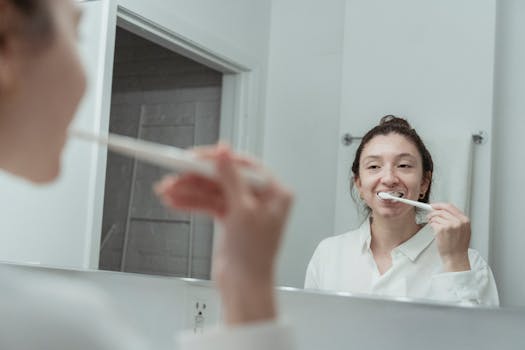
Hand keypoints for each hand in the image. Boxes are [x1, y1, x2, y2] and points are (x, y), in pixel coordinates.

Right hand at [154, 144, 292, 324]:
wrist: (244, 287)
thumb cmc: (255, 256)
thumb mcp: (243, 210)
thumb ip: (231, 178)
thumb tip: (224, 152)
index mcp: (274, 193)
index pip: (243, 165)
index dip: (218, 159)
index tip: (196, 157)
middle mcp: (260, 198)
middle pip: (224, 177)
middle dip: (197, 178)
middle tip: (175, 173)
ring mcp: (244, 208)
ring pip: (212, 191)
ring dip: (189, 190)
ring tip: (168, 190)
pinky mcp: (230, 219)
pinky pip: (208, 204)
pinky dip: (192, 203)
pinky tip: (175, 201)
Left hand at [427, 203, 470, 271]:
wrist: (456, 257)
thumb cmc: (458, 246)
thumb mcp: (464, 230)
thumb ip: (457, 220)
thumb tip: (444, 211)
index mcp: (465, 220)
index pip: (450, 206)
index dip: (440, 205)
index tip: (434, 206)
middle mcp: (458, 222)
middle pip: (442, 210)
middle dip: (433, 212)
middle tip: (429, 215)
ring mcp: (450, 225)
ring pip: (436, 216)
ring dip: (431, 219)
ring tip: (432, 225)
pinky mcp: (442, 230)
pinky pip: (433, 223)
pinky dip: (431, 225)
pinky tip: (434, 231)